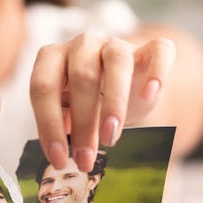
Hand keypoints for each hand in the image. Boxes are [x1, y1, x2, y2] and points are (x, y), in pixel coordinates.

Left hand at [30, 32, 174, 171]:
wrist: (126, 83)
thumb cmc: (90, 100)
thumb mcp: (70, 111)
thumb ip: (62, 120)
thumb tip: (63, 138)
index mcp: (53, 57)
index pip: (43, 86)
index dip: (48, 124)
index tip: (58, 159)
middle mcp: (83, 44)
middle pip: (82, 76)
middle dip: (83, 123)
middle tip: (86, 159)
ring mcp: (117, 43)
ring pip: (117, 61)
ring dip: (114, 103)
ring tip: (111, 138)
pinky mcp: (150, 47)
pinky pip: (159, 50)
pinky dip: (157, 72)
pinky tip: (149, 96)